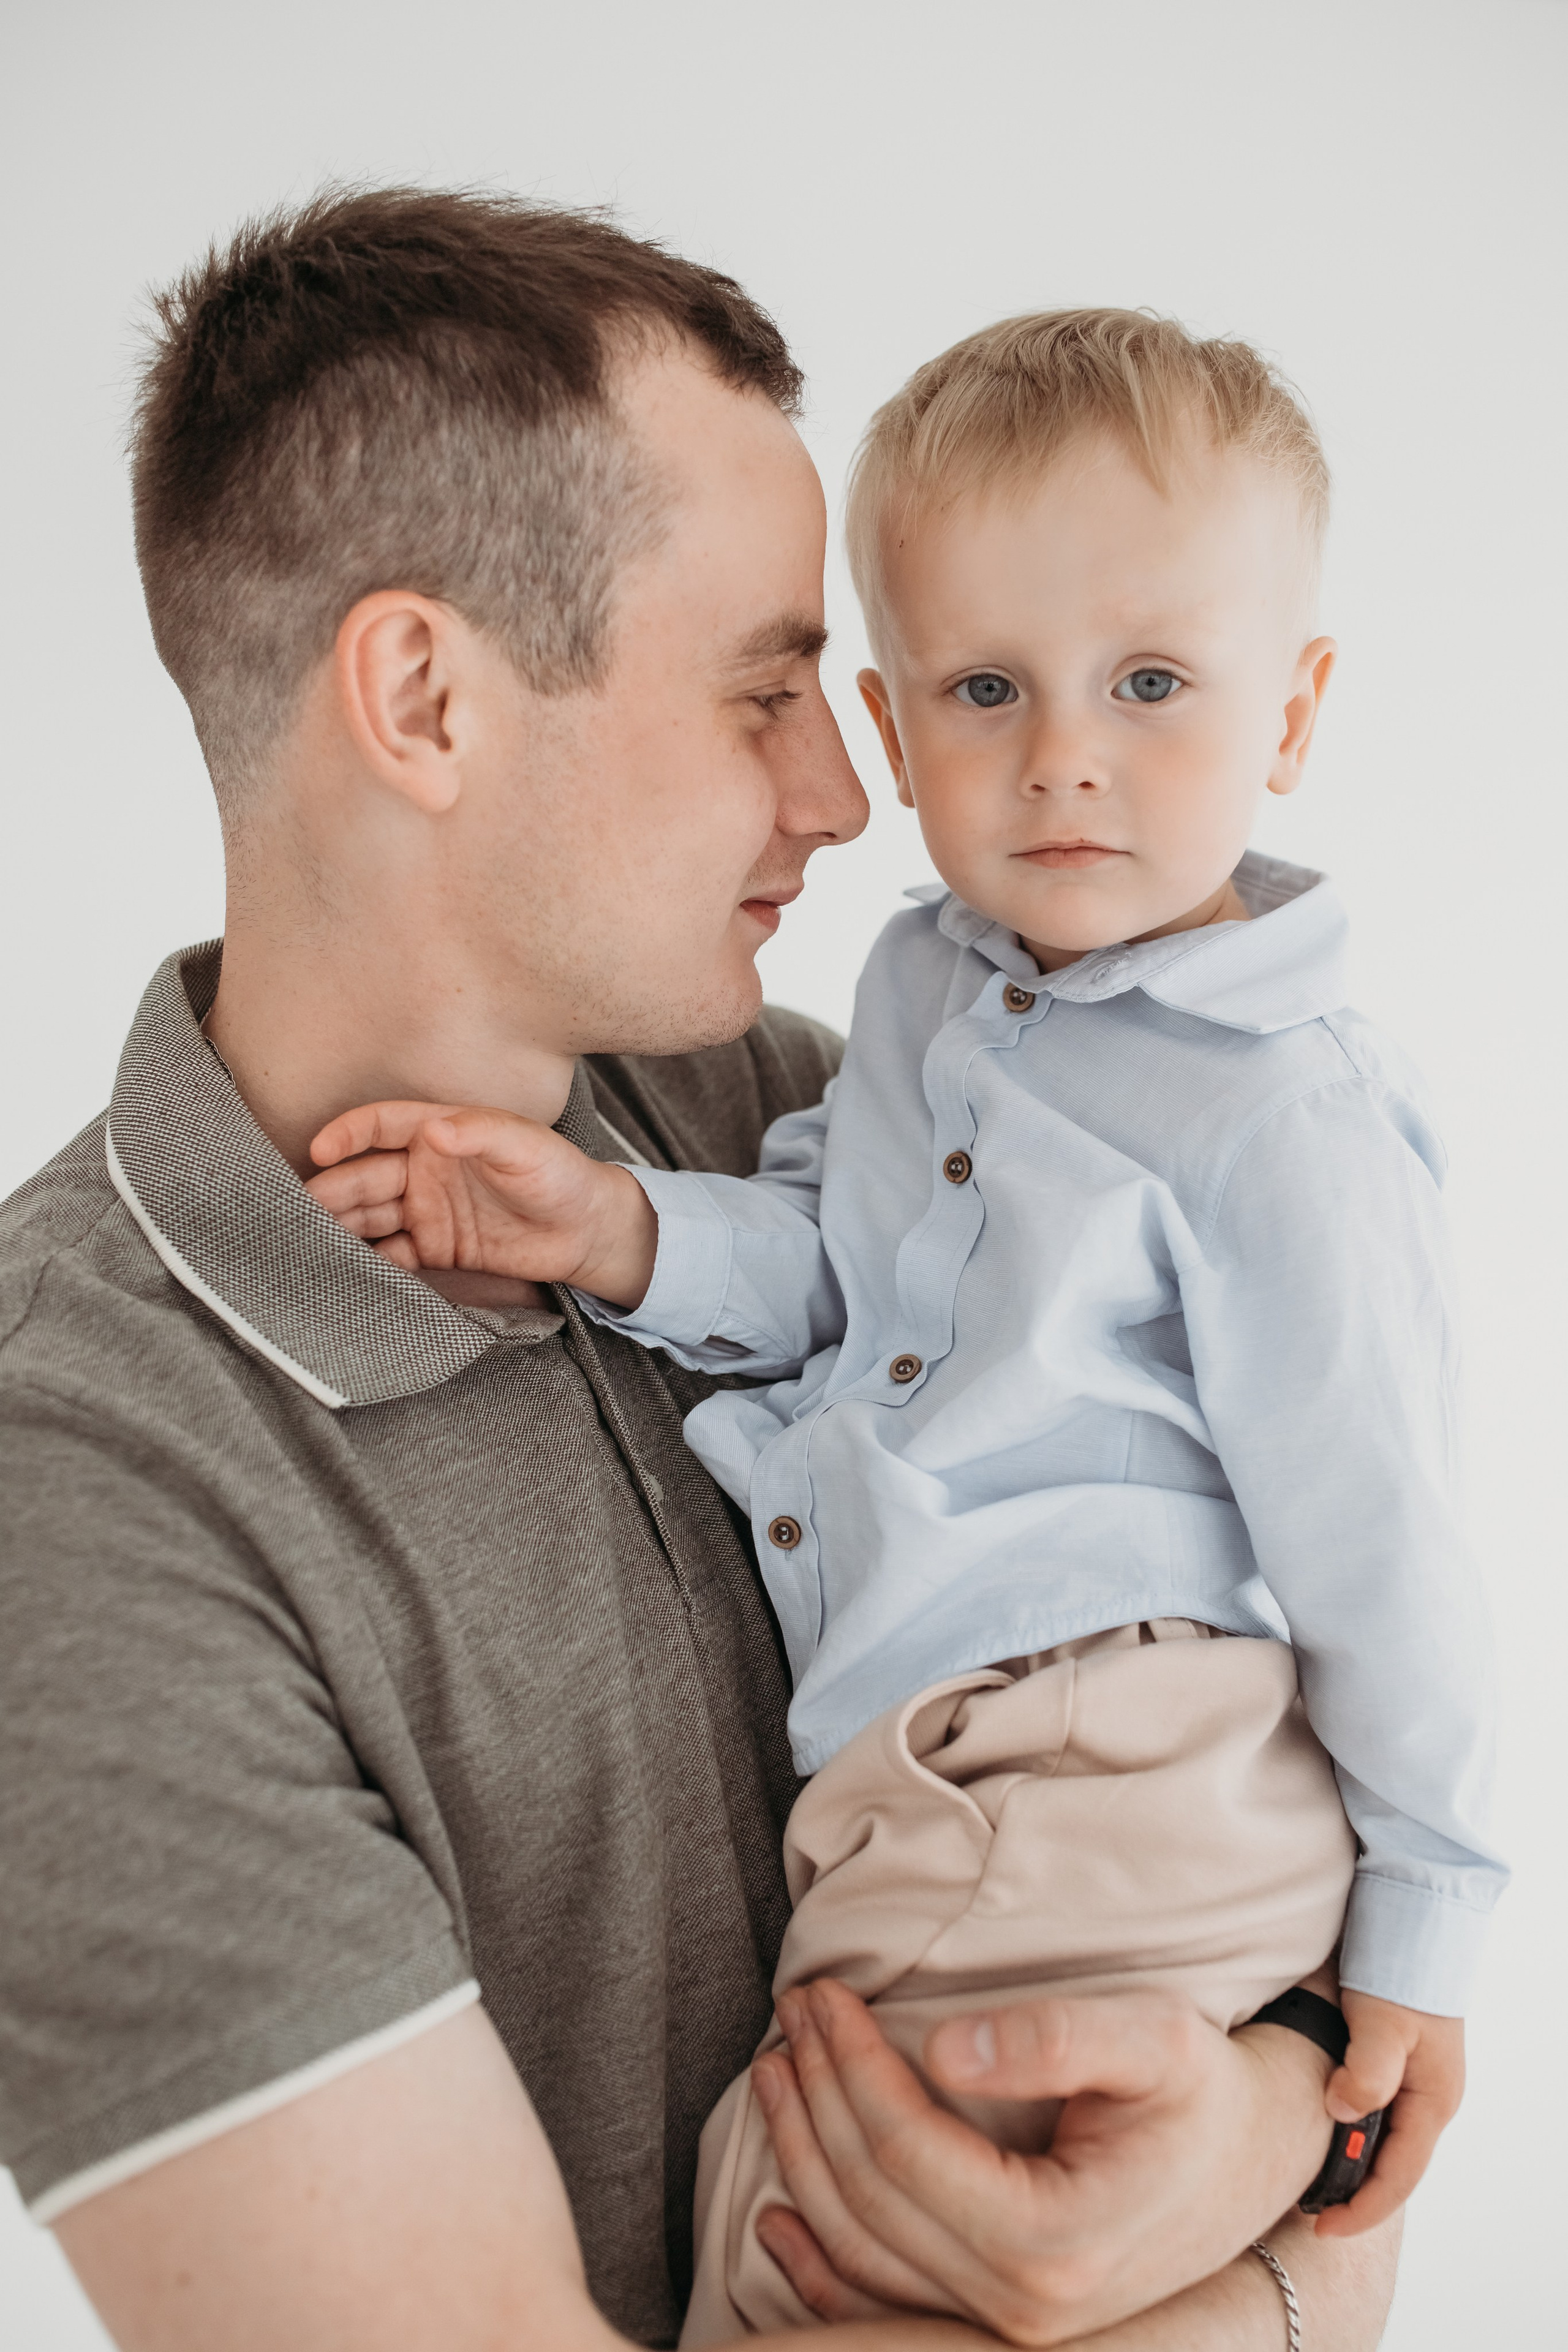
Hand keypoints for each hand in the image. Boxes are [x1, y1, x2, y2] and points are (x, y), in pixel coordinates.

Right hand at [306, 1101, 659, 1307]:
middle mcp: (425, 1170)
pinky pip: (394, 1255)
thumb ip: (479, 1133)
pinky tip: (353, 1271)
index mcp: (440, 1133)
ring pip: (371, 1216)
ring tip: (312, 1242)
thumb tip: (434, 1129)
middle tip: (300, 1210)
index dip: (348, 1134)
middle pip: (366, 1177)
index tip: (321, 1150)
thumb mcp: (524, 1146)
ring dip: (343, 1227)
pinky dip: (372, 1262)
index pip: (381, 1125)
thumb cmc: (560, 1174)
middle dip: (332, 1190)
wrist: (588, 1231)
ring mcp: (428, 1210)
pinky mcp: (437, 1249)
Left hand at [750, 1979, 1336, 2346]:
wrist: (1255, 2160)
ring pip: (864, 2251)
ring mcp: (1009, 2327)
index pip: (906, 2146)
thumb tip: (943, 2046)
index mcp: (1056, 2239)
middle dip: (817, 2094)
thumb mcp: (1154, 2039)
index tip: (823, 1991)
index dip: (851, 2064)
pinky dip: (820, 2266)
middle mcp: (1025, 2305)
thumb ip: (1055, 2038)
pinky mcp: (1001, 2323)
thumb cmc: (1203, 2090)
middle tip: (794, 2010)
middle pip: (872, 2196)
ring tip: (775, 2072)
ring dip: (803, 2159)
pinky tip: (775, 2218)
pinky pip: (883, 2305)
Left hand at [1315, 1990, 1463, 2239]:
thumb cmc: (1403, 1970)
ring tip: (1309, 2177)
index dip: (1362, 2209)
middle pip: (1392, 2163)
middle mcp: (1426, 2097)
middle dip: (1354, 2192)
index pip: (1399, 2177)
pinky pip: (1373, 2108)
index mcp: (1433, 2101)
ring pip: (1381, 2137)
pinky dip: (1348, 2127)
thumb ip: (1366, 2074)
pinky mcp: (1394, 2057)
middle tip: (1308, 2210)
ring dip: (1350, 2159)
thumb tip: (1341, 2113)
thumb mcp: (1384, 2024)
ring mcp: (1413, 2078)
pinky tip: (1320, 2126)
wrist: (1414, 1918)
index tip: (1322, 2228)